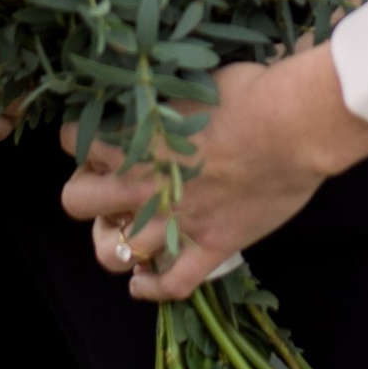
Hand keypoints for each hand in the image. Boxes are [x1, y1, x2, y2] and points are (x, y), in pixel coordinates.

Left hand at [61, 51, 367, 303]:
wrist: (294, 126)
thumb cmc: (250, 90)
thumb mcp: (193, 81)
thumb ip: (164, 97)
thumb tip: (157, 87)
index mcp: (135, 139)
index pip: (73, 142)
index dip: (82, 141)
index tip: (99, 139)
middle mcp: (143, 185)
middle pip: (76, 201)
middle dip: (86, 192)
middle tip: (109, 186)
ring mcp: (175, 222)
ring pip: (113, 254)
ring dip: (116, 243)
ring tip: (127, 233)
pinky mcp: (210, 246)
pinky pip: (170, 285)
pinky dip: (152, 288)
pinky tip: (144, 282)